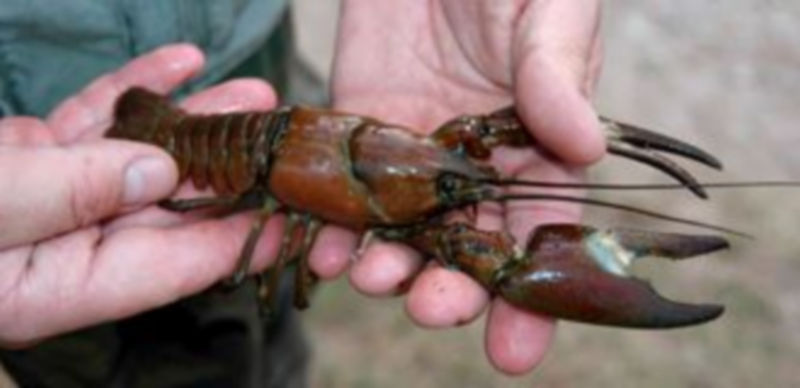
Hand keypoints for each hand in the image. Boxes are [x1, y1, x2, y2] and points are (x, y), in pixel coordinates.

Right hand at [0, 44, 284, 346]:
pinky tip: (182, 61)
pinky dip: (135, 90)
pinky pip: (96, 121)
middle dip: (231, 167)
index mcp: (61, 286)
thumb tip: (158, 172)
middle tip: (283, 138)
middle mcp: (68, 247)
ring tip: (254, 94)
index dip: (238, 241)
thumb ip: (68, 195)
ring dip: (198, 121)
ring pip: (141, 156)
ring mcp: (53, 198)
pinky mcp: (35, 157)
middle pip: (170, 206)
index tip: (295, 218)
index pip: (173, 266)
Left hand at [328, 0, 603, 373]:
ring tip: (375, 276)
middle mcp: (475, 168)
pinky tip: (323, 246)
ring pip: (403, 232)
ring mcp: (414, 155)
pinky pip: (347, 193)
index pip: (537, 234)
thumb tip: (586, 145)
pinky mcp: (360, 133)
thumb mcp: (547, 10)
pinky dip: (333, 226)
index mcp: (536, 148)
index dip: (529, 296)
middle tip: (433, 308)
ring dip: (389, 266)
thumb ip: (558, 73)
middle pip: (466, 248)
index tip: (516, 347)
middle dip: (452, 290)